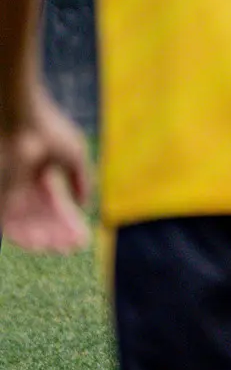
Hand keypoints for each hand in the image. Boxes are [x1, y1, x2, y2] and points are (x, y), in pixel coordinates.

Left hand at [0, 89, 91, 253]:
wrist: (22, 121)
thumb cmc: (49, 131)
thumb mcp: (75, 155)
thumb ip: (81, 180)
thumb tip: (83, 205)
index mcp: (40, 175)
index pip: (54, 206)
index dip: (68, 223)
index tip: (82, 237)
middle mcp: (22, 187)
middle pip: (40, 220)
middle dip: (56, 235)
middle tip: (70, 248)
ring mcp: (10, 193)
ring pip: (25, 225)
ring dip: (42, 238)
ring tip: (58, 248)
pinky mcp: (1, 198)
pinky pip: (9, 225)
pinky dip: (24, 236)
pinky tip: (41, 243)